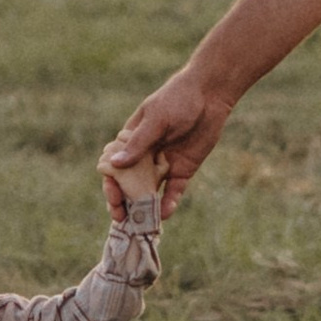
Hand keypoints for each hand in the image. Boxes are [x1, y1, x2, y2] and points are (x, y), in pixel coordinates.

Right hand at [102, 66, 228, 221]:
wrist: (210, 95)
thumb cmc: (177, 99)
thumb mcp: (155, 119)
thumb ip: (138, 143)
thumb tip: (114, 164)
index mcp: (131, 141)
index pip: (114, 167)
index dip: (111, 184)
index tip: (112, 197)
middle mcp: (144, 156)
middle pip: (129, 184)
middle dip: (123, 202)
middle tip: (121, 218)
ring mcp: (163, 165)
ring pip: (149, 192)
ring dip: (144, 208)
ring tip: (141, 224)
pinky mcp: (183, 170)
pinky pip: (174, 191)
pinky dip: (169, 203)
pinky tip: (165, 214)